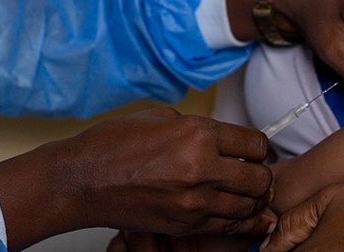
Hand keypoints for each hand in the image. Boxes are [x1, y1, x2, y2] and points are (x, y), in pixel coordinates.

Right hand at [0, 107, 273, 248]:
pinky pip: (228, 226)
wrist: (83, 180)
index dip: (258, 147)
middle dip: (260, 174)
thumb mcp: (159, 117)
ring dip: (251, 199)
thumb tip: (221, 138)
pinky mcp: (185, 225)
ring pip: (249, 206)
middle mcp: (202, 168)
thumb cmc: (113, 144)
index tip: (252, 150)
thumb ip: (196, 126)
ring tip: (241, 192)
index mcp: (197, 134)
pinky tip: (235, 212)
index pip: (255, 144)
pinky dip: (237, 220)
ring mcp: (194, 202)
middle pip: (260, 178)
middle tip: (250, 171)